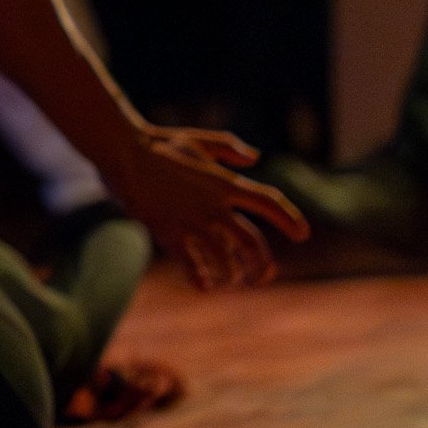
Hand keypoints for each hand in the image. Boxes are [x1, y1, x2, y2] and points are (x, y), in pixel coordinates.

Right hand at [107, 126, 307, 288]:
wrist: (124, 153)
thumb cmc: (160, 143)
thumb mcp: (199, 140)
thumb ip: (229, 148)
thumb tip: (254, 158)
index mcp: (225, 182)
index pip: (269, 202)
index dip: (290, 219)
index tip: (303, 235)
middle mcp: (214, 205)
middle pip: (251, 241)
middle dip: (262, 263)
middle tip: (264, 275)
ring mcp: (192, 221)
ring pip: (224, 258)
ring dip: (232, 274)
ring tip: (232, 281)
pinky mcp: (169, 232)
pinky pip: (190, 263)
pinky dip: (200, 278)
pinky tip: (204, 286)